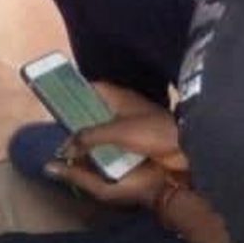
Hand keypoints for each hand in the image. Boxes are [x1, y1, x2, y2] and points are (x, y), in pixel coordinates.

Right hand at [43, 81, 187, 208]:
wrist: (186, 147)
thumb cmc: (152, 132)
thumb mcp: (116, 132)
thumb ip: (89, 137)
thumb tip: (65, 147)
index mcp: (119, 96)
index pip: (91, 87)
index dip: (74, 92)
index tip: (57, 102)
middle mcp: (123, 106)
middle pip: (95, 108)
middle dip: (79, 118)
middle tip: (60, 130)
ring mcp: (131, 122)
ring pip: (104, 125)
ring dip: (90, 135)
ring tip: (70, 145)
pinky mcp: (138, 139)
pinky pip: (114, 140)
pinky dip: (103, 146)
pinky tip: (92, 156)